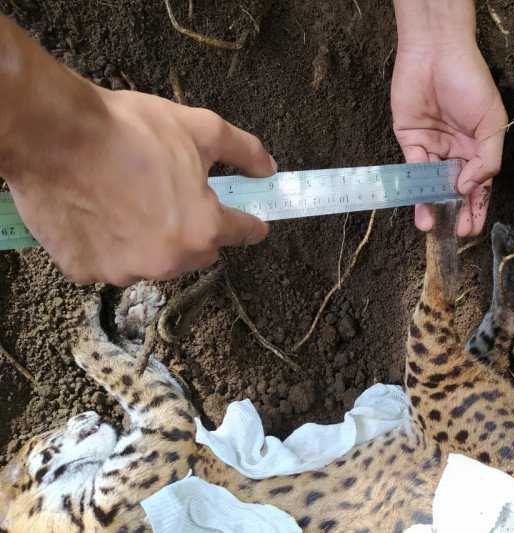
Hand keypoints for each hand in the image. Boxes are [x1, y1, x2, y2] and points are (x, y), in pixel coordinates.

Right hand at [6, 89, 275, 285]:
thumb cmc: (130, 130)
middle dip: (195, 228)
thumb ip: (244, 151)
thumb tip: (269, 168)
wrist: (53, 134)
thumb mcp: (202, 129)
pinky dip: (109, 245)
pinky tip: (100, 213)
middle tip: (176, 196)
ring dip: (152, 240)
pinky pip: (109, 262)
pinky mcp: (85, 271)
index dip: (248, 222)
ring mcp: (123, 270)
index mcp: (202, 230)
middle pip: (198, 252)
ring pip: (153, 260)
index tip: (252, 222)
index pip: (241, 232)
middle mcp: (168, 261)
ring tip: (132, 201)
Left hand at [391, 42, 506, 236]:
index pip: (480, 186)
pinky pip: (413, 170)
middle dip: (456, 213)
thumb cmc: (470, 82)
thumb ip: (486, 159)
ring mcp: (433, 148)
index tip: (473, 229)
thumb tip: (469, 189)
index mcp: (479, 147)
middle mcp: (456, 151)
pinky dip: (416, 189)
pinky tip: (421, 206)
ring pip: (432, 184)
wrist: (437, 53)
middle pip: (456, 190)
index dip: (477, 208)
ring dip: (433, 206)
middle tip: (455, 235)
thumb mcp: (491, 122)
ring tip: (432, 228)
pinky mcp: (410, 141)